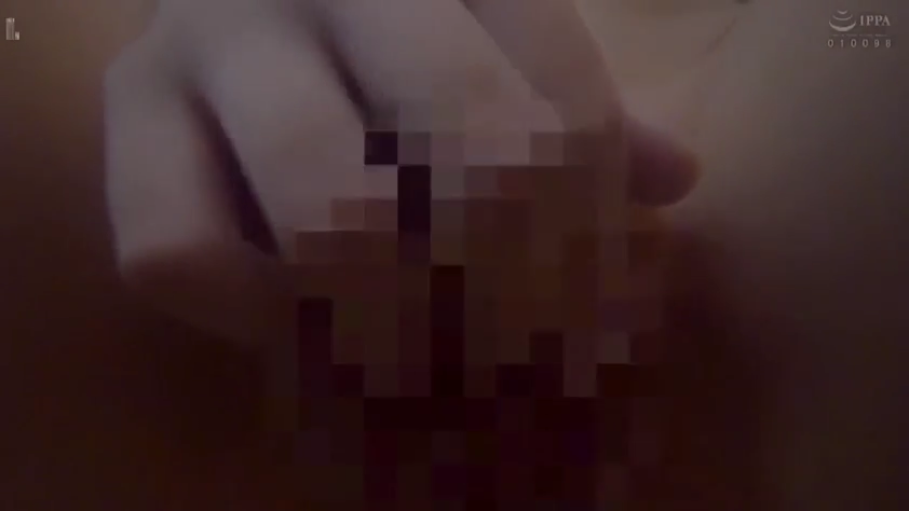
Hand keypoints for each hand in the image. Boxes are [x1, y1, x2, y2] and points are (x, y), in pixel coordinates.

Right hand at [104, 0, 698, 506]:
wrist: (238, 6)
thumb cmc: (390, 48)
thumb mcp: (490, 55)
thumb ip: (573, 110)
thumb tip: (675, 178)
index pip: (560, 100)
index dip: (592, 222)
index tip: (596, 316)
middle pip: (460, 123)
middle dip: (515, 266)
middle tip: (524, 353)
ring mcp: (210, 41)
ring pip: (322, 205)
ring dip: (389, 310)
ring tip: (412, 353)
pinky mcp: (124, 114)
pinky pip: (181, 250)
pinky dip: (249, 310)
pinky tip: (291, 315)